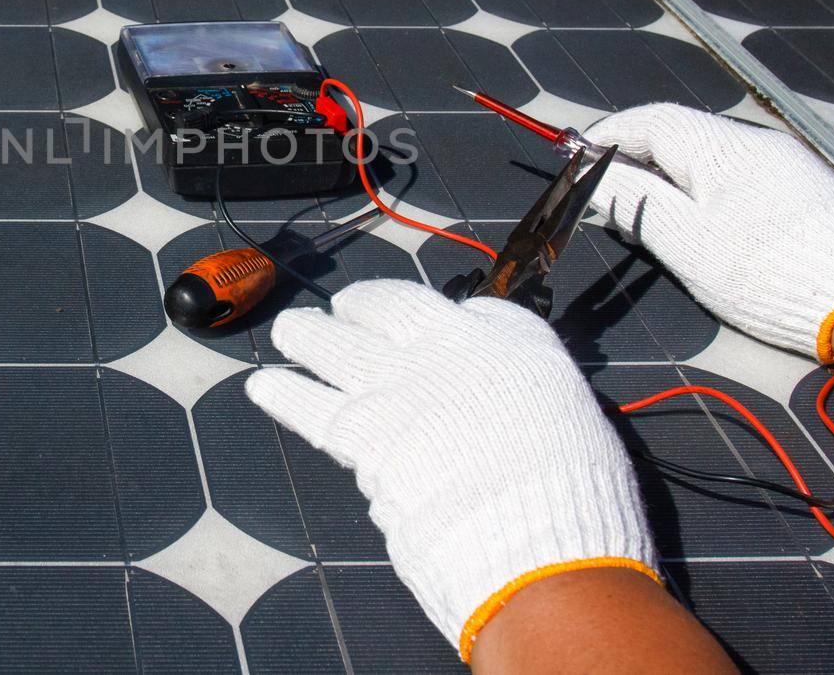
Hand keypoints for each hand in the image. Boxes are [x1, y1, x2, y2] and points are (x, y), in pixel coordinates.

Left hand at [245, 280, 656, 662]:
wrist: (534, 527)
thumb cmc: (569, 479)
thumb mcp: (561, 401)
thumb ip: (515, 373)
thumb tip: (486, 357)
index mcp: (499, 340)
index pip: (452, 307)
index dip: (409, 305)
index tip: (393, 309)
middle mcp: (441, 351)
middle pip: (381, 310)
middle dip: (356, 309)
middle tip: (337, 311)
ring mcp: (396, 387)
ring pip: (335, 346)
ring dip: (307, 336)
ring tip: (290, 331)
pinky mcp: (362, 435)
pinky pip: (308, 405)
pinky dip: (283, 394)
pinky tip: (264, 386)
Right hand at [587, 104, 833, 362]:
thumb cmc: (762, 271)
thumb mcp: (683, 240)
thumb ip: (635, 201)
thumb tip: (597, 175)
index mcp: (721, 146)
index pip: (650, 120)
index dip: (609, 135)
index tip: (578, 156)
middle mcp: (754, 141)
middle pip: (680, 135)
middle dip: (637, 157)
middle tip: (607, 192)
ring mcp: (784, 162)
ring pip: (710, 156)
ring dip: (672, 176)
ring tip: (650, 214)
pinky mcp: (802, 187)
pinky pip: (738, 173)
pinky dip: (706, 189)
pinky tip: (701, 223)